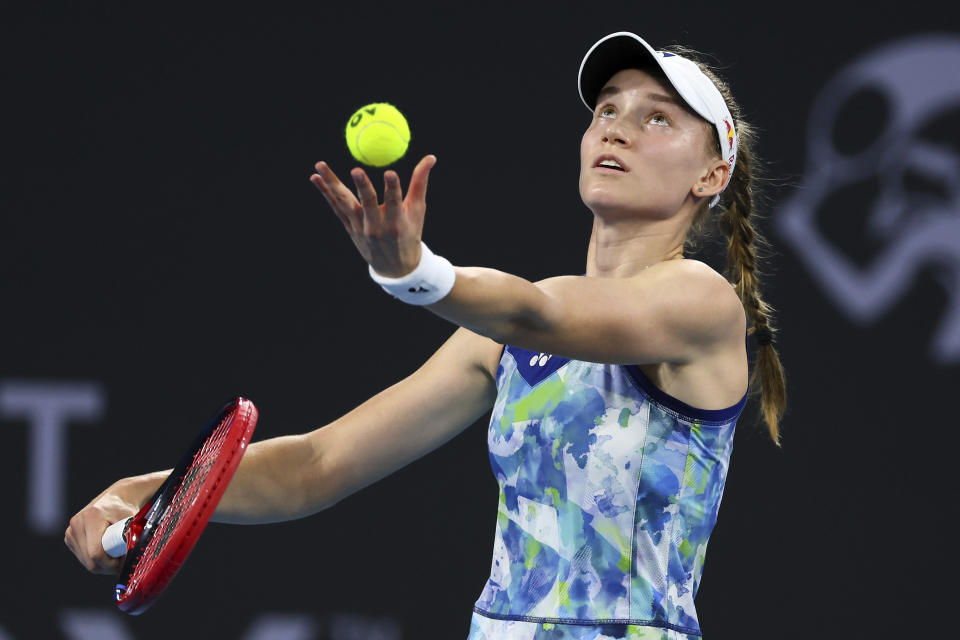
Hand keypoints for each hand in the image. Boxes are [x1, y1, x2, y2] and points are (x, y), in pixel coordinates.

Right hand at [64, 482, 140, 574]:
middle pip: (90, 561)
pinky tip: (106, 553)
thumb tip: (130, 559)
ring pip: (86, 562)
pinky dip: (94, 560)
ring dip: (102, 565)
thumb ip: (129, 538)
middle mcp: (77, 524)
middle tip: (122, 563)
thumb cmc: (126, 508)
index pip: (96, 553)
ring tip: (116, 557)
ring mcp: (71, 531)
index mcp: (92, 518)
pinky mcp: (70, 537)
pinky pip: (82, 557)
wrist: (116, 498)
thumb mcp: (131, 521)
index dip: (111, 564)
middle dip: (108, 567)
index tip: (124, 562)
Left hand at [310, 155, 437, 276]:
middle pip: (367, 204)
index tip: (390, 173)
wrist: (394, 267)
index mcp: (396, 223)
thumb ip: (420, 182)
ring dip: (331, 185)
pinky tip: (315, 177)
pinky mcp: (349, 227)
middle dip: (362, 187)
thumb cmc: (409, 233)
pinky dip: (325, 193)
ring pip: (344, 203)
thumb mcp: (417, 211)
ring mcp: (359, 227)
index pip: (394, 202)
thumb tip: (431, 157)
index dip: (393, 188)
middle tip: (356, 170)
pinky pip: (335, 207)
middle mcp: (376, 227)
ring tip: (320, 166)